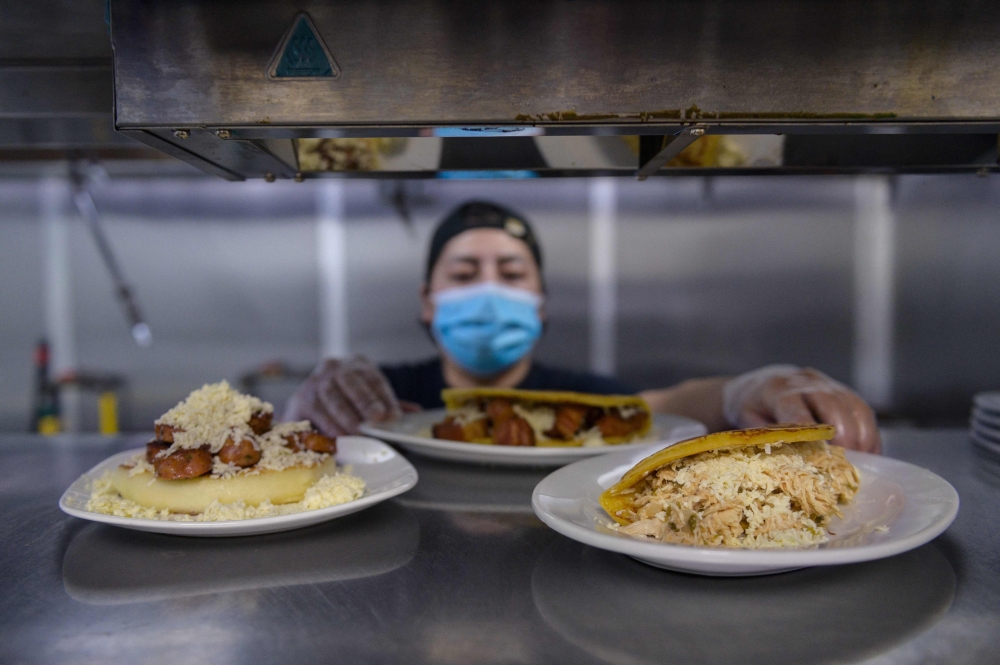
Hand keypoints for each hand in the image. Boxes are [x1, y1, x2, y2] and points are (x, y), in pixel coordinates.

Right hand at [283, 356, 417, 435]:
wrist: (311, 406)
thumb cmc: (347, 403)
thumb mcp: (370, 400)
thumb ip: (390, 406)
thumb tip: (416, 413)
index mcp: (356, 364)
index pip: (373, 379)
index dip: (385, 397)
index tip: (393, 416)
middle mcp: (333, 367)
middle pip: (351, 382)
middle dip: (365, 402)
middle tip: (376, 420)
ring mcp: (314, 381)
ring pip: (331, 397)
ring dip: (346, 417)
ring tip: (358, 433)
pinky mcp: (300, 399)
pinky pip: (315, 412)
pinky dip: (327, 425)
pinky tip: (337, 437)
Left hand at [723, 365, 880, 453]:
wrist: (763, 383)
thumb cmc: (753, 408)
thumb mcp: (748, 421)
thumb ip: (764, 438)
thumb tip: (782, 465)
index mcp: (779, 390)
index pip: (796, 409)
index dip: (810, 431)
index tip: (820, 455)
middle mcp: (807, 383)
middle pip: (832, 405)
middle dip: (843, 435)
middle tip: (846, 464)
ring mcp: (828, 385)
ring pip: (854, 407)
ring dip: (862, 437)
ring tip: (861, 465)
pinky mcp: (844, 392)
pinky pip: (863, 411)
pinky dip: (869, 434)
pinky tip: (868, 456)